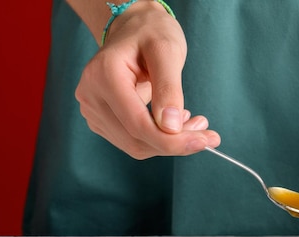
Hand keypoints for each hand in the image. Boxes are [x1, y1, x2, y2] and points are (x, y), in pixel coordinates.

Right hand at [74, 1, 219, 158]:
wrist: (134, 29)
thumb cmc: (150, 33)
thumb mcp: (167, 51)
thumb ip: (169, 88)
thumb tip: (171, 127)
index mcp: (103, 76)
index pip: (137, 124)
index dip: (172, 140)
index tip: (205, 141)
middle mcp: (91, 96)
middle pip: (136, 140)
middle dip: (175, 143)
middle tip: (207, 134)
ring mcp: (93, 110)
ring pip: (135, 146)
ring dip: (169, 142)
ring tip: (194, 123)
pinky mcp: (101, 119)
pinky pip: (133, 141)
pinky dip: (159, 139)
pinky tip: (174, 122)